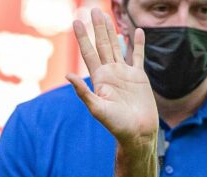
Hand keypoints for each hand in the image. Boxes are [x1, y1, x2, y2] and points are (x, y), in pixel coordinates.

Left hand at [67, 9, 158, 150]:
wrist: (137, 134)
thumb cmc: (116, 126)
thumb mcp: (97, 109)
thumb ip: (83, 93)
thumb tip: (67, 75)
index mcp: (99, 79)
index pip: (89, 53)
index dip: (83, 37)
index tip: (76, 22)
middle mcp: (110, 73)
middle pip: (102, 45)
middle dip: (97, 28)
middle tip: (92, 10)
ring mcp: (125, 74)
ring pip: (117, 47)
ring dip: (112, 31)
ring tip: (107, 16)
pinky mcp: (139, 78)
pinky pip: (138, 57)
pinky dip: (138, 44)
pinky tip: (137, 32)